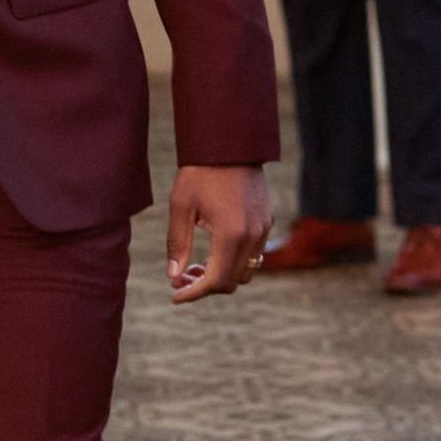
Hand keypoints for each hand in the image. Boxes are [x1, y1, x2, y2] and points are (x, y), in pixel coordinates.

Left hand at [166, 164, 271, 302]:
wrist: (229, 144)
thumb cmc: (200, 172)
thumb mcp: (181, 206)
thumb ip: (177, 244)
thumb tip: (174, 277)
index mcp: (231, 233)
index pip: (216, 280)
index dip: (194, 293)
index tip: (175, 296)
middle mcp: (253, 235)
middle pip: (233, 281)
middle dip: (206, 286)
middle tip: (181, 278)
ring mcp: (263, 228)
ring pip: (247, 271)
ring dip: (222, 275)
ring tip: (195, 265)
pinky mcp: (267, 221)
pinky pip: (254, 255)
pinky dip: (234, 262)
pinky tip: (213, 251)